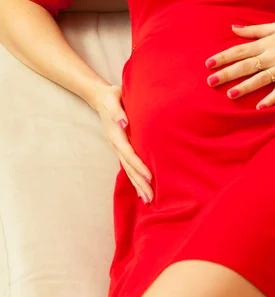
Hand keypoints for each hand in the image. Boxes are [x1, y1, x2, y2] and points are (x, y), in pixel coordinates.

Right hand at [93, 84, 153, 204]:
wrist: (101, 98)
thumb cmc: (112, 96)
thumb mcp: (113, 98)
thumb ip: (117, 110)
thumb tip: (124, 123)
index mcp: (116, 134)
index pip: (129, 153)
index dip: (139, 165)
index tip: (149, 177)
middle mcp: (116, 144)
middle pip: (129, 167)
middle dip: (140, 182)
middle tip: (151, 198)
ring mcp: (118, 148)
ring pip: (128, 169)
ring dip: (138, 185)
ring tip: (148, 200)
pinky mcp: (121, 148)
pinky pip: (128, 166)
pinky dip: (135, 178)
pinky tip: (142, 189)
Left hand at [205, 22, 274, 107]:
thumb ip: (254, 30)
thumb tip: (233, 28)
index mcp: (266, 43)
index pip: (239, 50)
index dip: (223, 57)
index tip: (208, 64)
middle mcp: (272, 56)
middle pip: (245, 66)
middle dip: (227, 74)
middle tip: (210, 82)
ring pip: (260, 79)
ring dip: (245, 87)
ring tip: (230, 95)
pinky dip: (271, 99)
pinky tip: (260, 107)